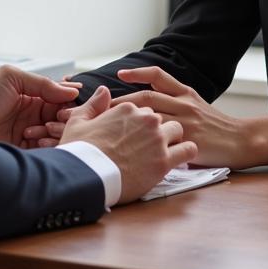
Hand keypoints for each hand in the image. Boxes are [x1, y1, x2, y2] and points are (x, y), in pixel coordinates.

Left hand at [0, 65, 79, 147]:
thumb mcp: (11, 78)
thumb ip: (41, 82)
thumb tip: (70, 89)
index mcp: (31, 94)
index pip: (59, 97)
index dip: (67, 101)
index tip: (68, 103)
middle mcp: (32, 114)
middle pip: (60, 117)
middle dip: (62, 118)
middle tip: (55, 118)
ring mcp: (29, 132)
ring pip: (55, 134)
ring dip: (53, 132)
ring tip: (42, 129)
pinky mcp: (24, 151)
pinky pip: (45, 150)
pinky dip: (47, 146)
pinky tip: (39, 141)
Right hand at [59, 85, 197, 203]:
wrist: (86, 178)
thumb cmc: (81, 152)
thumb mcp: (79, 122)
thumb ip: (94, 104)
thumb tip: (104, 90)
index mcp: (128, 108)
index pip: (143, 109)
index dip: (138, 122)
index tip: (133, 135)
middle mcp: (146, 119)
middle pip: (160, 118)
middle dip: (155, 130)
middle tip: (145, 146)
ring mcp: (157, 140)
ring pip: (177, 129)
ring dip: (172, 138)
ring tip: (163, 151)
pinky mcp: (164, 161)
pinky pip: (188, 149)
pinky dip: (186, 152)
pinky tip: (179, 158)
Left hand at [111, 66, 267, 168]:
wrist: (239, 140)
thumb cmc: (214, 126)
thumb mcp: (196, 105)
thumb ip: (174, 101)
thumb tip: (145, 101)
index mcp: (185, 92)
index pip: (158, 75)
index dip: (137, 73)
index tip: (119, 74)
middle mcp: (184, 103)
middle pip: (147, 98)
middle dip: (122, 102)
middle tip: (102, 108)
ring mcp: (186, 121)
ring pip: (151, 116)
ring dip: (128, 120)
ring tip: (109, 126)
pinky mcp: (188, 140)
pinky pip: (162, 139)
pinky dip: (145, 141)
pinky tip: (131, 147)